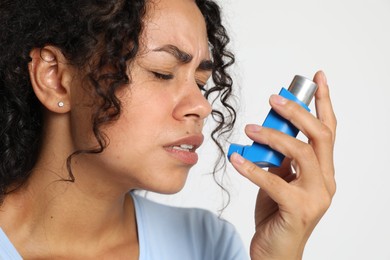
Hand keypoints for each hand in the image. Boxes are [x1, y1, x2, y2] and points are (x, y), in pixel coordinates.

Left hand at [230, 71, 336, 259]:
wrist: (275, 253)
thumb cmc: (277, 214)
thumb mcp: (280, 180)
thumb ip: (279, 158)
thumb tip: (267, 131)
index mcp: (322, 171)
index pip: (328, 130)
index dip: (323, 102)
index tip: (317, 78)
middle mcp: (325, 181)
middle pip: (321, 136)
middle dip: (298, 112)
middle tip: (274, 100)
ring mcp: (316, 197)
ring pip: (302, 153)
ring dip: (273, 136)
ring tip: (250, 129)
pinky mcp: (298, 210)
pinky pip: (274, 181)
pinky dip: (252, 167)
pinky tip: (236, 158)